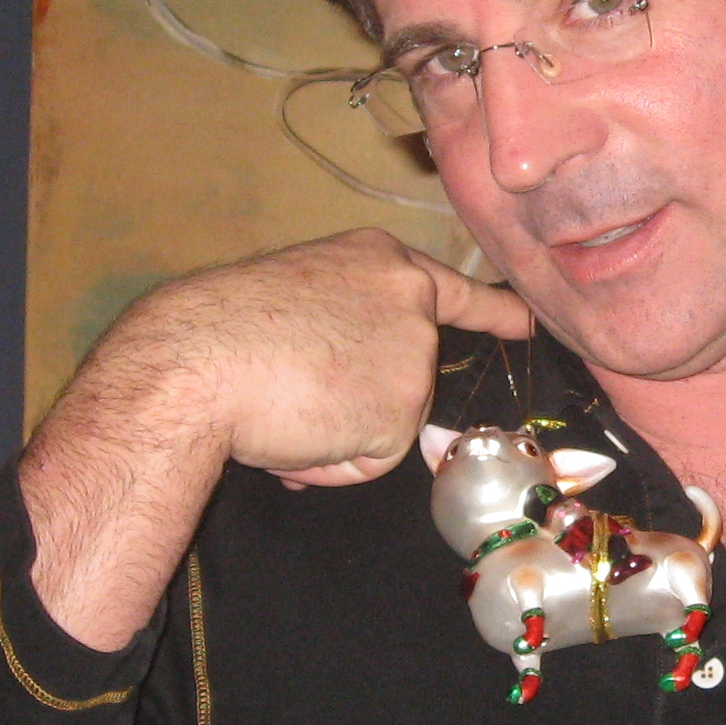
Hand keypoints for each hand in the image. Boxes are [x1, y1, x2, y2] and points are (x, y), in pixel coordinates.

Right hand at [18, 230, 528, 645]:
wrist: (197, 358)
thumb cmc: (220, 329)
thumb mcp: (295, 301)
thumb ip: (337, 337)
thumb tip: (332, 409)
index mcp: (379, 262)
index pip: (451, 290)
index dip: (493, 311)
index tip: (528, 321)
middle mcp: (410, 300)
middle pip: (404, 381)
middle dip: (356, 403)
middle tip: (291, 389)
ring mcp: (414, 355)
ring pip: (386, 426)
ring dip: (338, 434)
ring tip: (285, 404)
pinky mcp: (404, 409)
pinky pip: (369, 461)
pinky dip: (332, 462)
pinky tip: (295, 430)